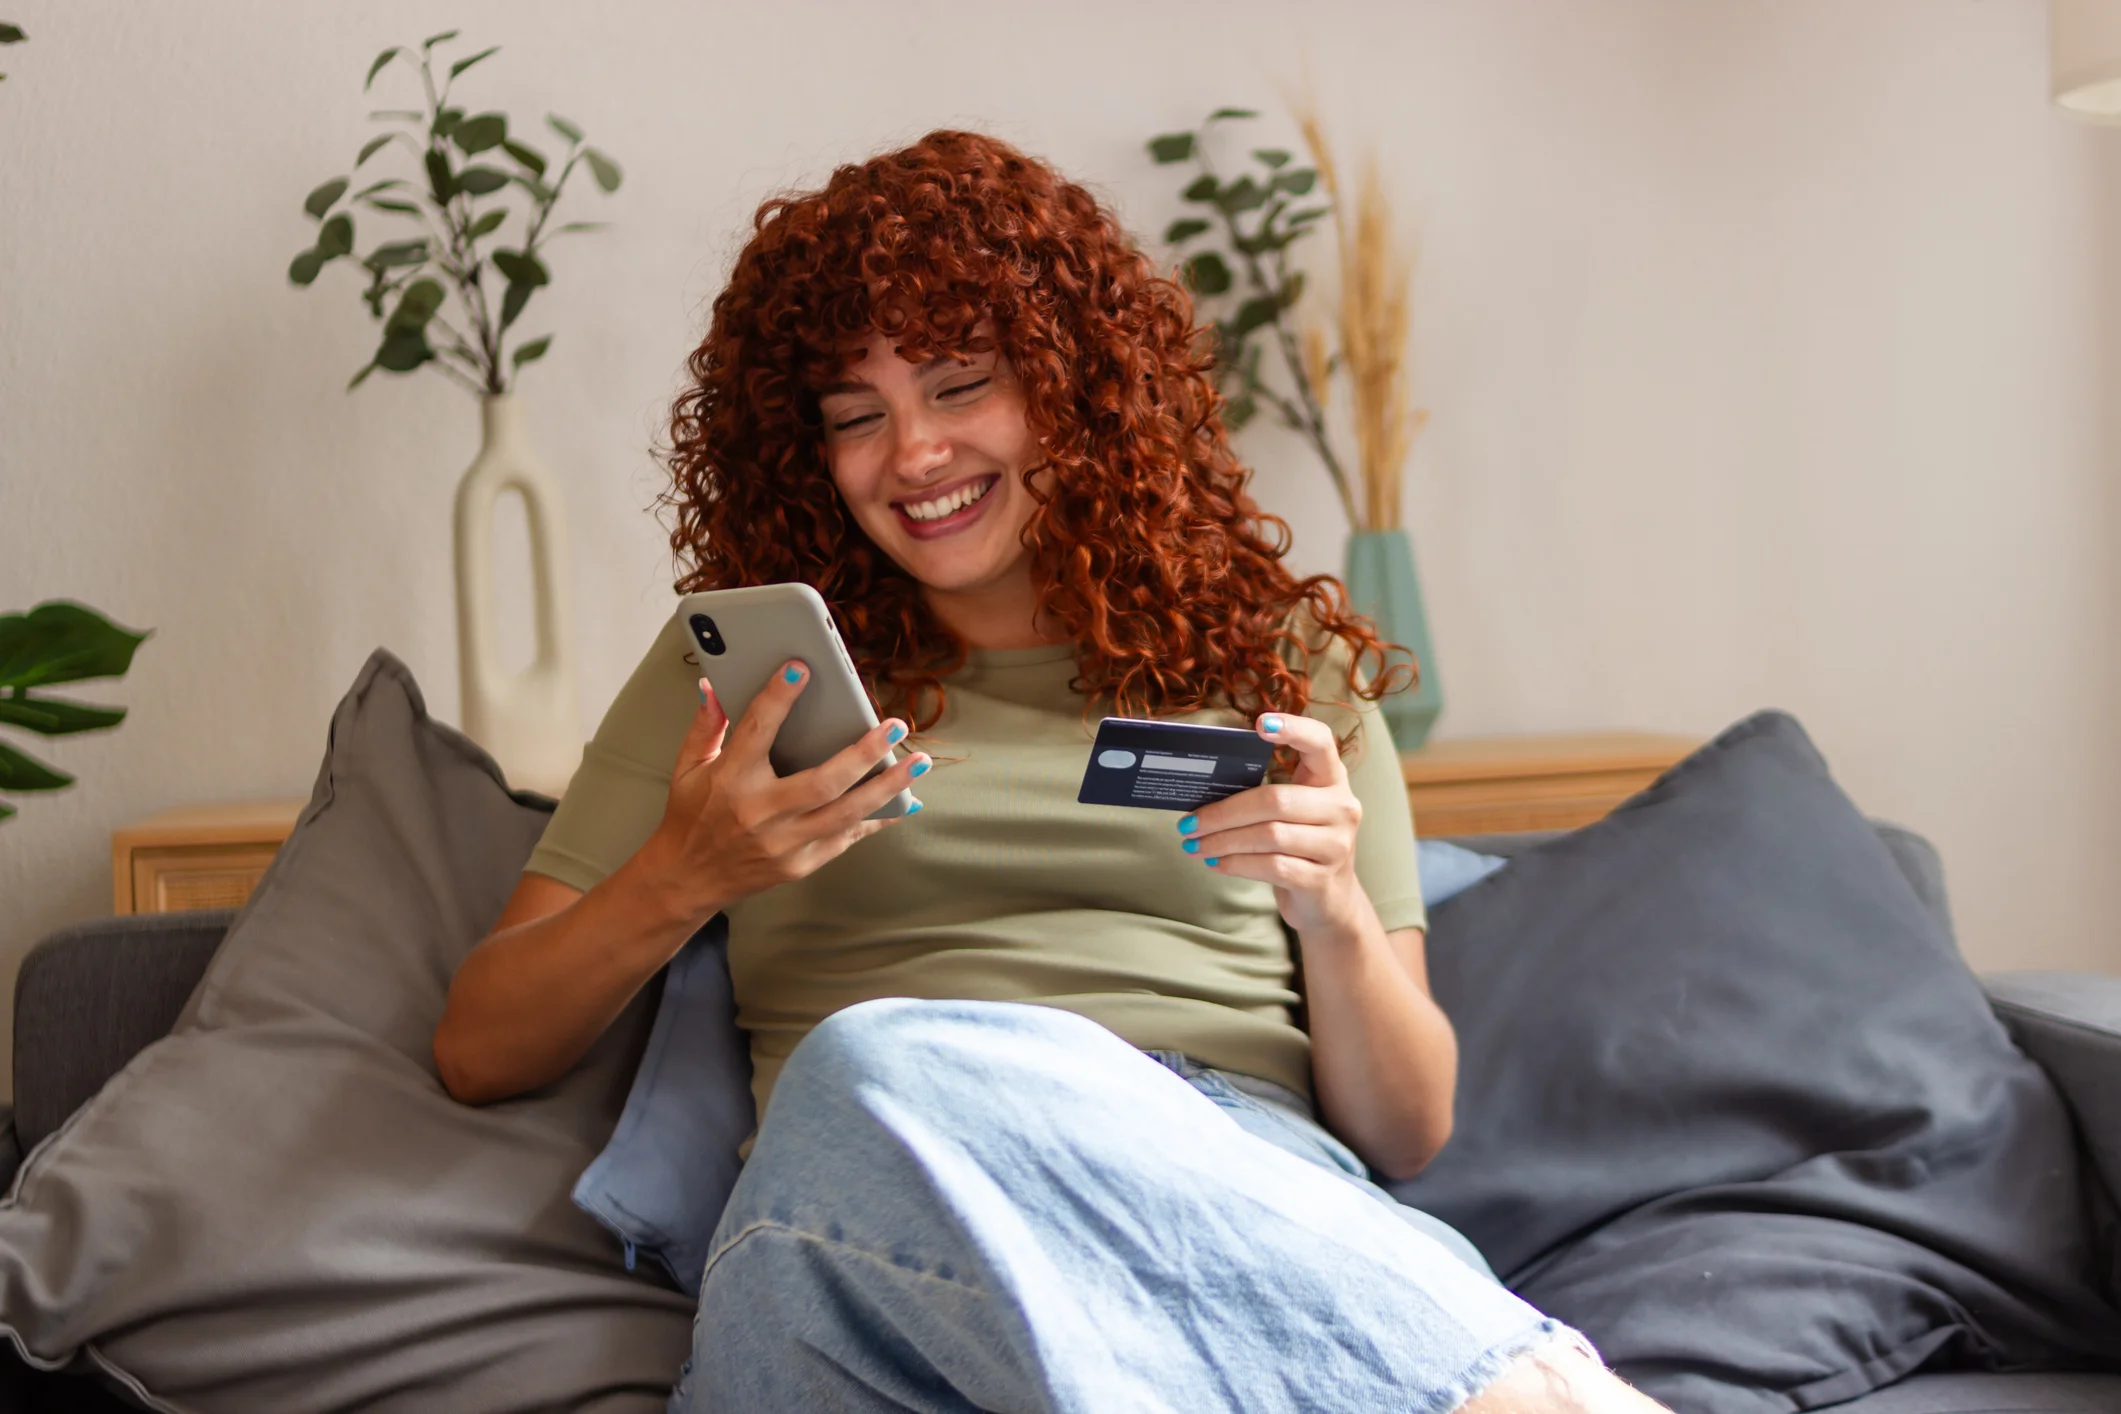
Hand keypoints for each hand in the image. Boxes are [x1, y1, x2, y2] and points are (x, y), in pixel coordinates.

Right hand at [644, 661, 925, 921]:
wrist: (689, 879)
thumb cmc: (691, 815)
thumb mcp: (688, 767)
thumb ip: (706, 725)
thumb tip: (713, 684)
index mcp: (730, 780)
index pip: (757, 730)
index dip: (779, 697)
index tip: (802, 667)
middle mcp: (760, 813)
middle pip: (822, 781)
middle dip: (863, 752)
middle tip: (895, 725)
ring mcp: (783, 843)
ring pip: (846, 813)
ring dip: (887, 787)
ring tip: (918, 762)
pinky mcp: (799, 864)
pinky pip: (846, 839)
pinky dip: (877, 819)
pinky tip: (905, 800)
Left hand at [1179, 712, 1366, 937]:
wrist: (1329, 902)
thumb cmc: (1300, 846)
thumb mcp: (1294, 813)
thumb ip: (1266, 794)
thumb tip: (1204, 790)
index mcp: (1332, 780)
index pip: (1321, 743)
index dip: (1294, 729)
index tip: (1261, 722)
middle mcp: (1341, 808)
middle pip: (1275, 800)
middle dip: (1224, 812)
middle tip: (1189, 822)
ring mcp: (1336, 845)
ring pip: (1269, 835)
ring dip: (1223, 840)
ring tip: (1194, 844)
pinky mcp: (1321, 879)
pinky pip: (1271, 866)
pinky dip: (1236, 864)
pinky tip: (1217, 863)